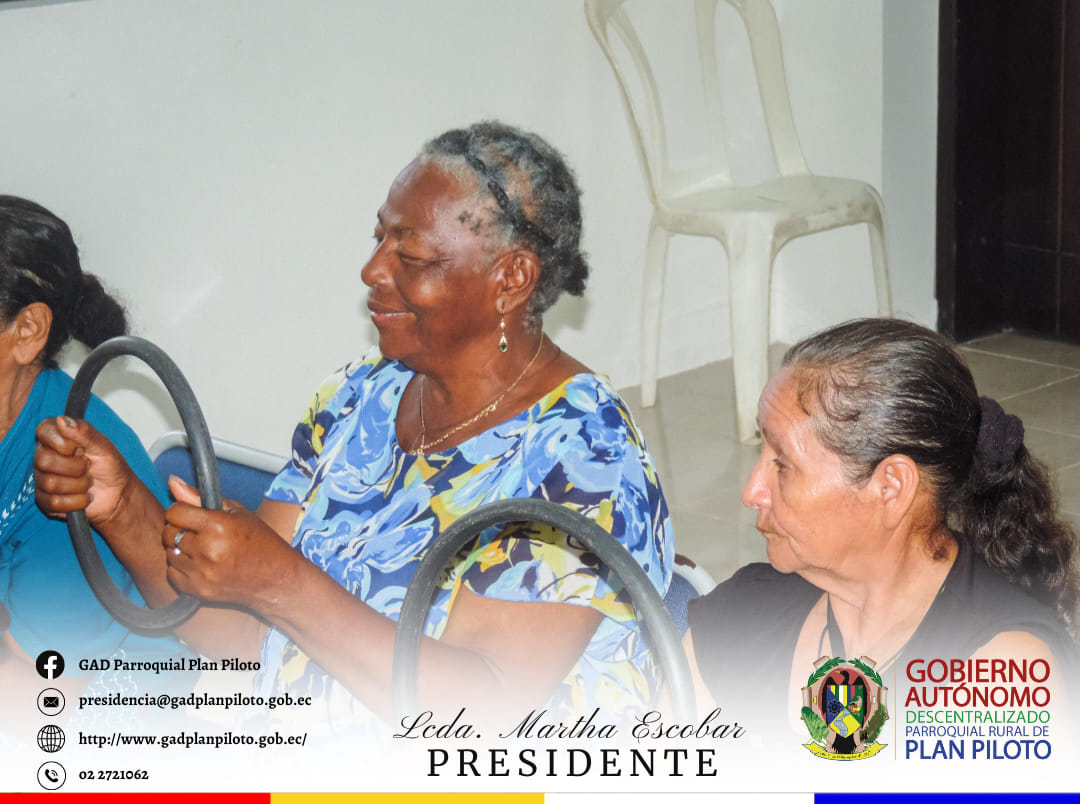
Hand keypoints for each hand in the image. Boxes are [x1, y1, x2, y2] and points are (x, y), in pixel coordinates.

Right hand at [34, 416, 135, 524]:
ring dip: (79, 486)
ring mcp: (42, 479)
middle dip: (76, 467)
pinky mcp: (45, 501)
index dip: (64, 442)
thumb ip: (84, 431)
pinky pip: (54, 502)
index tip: (81, 448)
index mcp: (56, 437)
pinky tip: (84, 497)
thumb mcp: (103, 446)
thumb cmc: (110, 466)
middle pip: (44, 460)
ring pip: (50, 483)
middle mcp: (44, 456)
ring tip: (88, 482)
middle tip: (88, 467)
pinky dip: (77, 501)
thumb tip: (62, 419)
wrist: (118, 494)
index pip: (43, 431)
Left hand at [163, 477, 299, 610]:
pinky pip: (173, 574)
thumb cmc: (260, 542)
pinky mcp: (199, 590)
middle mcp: (207, 549)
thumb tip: (173, 482)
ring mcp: (202, 572)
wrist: (276, 578)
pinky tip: (199, 564)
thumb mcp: (237, 512)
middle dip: (179, 529)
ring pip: (170, 554)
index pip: (174, 512)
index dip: (180, 510)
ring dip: (180, 549)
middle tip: (197, 532)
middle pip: (169, 533)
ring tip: (200, 548)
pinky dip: (182, 569)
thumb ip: (200, 498)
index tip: (189, 514)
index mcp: (218, 526)